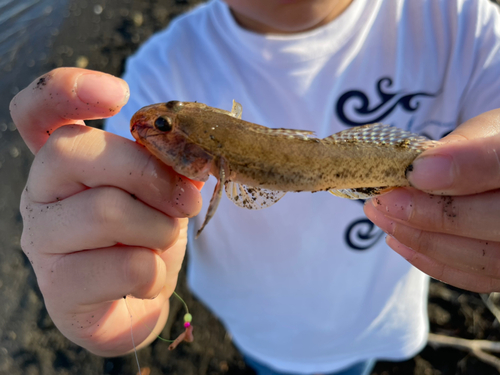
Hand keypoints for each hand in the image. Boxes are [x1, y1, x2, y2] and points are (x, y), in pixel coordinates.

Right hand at [10, 68, 201, 355]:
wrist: (139, 297)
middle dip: (147, 173)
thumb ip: (166, 168)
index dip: (67, 90)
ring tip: (163, 241)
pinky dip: (156, 272)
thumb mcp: (162, 190)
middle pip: (73, 152)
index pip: (38, 111)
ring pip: (106, 211)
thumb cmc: (148, 233)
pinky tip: (148, 279)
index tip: (119, 94)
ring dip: (160, 228)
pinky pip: (125, 266)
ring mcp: (42, 242)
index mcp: (64, 163)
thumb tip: (187, 164)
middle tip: (187, 200)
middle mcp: (40, 195)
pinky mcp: (60, 291)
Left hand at [364, 109, 499, 292]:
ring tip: (381, 217)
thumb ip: (458, 148)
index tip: (416, 172)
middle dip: (430, 213)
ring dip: (421, 239)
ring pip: (483, 256)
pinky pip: (475, 277)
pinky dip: (431, 261)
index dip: (461, 169)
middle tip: (383, 201)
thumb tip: (416, 172)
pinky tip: (398, 240)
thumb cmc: (494, 146)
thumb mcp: (484, 131)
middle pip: (495, 219)